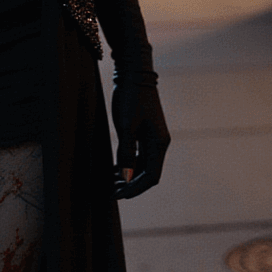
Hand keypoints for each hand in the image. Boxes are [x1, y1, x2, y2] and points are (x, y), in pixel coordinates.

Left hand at [112, 73, 169, 198]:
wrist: (134, 75)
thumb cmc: (131, 98)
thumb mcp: (126, 125)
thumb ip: (126, 151)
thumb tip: (126, 176)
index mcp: (159, 143)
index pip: (151, 176)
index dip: (136, 188)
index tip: (119, 195)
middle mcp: (159, 143)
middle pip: (148, 174)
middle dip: (132, 185)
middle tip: (113, 192)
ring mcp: (153, 139)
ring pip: (143, 166)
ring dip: (129, 177)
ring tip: (111, 183)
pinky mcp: (145, 134)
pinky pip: (139, 156)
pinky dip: (129, 166)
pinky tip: (116, 170)